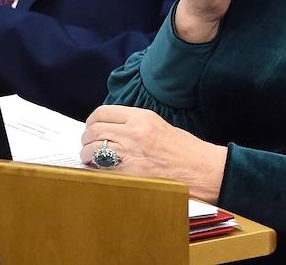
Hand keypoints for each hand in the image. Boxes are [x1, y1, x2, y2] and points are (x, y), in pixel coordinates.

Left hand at [81, 106, 226, 202]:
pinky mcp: (127, 173)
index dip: (92, 121)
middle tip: (89, 144)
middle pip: (93, 129)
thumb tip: (109, 129)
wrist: (199, 169)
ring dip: (86, 153)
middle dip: (86, 138)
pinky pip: (98, 167)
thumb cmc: (184, 150)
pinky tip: (98, 169)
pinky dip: (93, 168)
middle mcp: (133, 132)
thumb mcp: (159, 126)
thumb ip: (134, 125)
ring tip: (92, 158)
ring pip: (91, 148)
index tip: (92, 127)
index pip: (102, 112)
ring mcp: (129, 153)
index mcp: (142, 117)